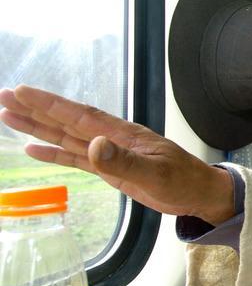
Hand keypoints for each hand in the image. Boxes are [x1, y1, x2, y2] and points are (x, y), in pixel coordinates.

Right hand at [0, 85, 234, 224]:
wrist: (198, 193)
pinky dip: (54, 153)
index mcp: (123, 134)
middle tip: (3, 97)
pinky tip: (33, 149)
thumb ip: (124, 162)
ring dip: (38, 128)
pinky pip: (76, 158)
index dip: (51, 104)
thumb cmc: (184, 181)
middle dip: (35, 109)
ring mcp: (110, 153)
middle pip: (67, 121)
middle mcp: (112, 139)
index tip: (23, 91)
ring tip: (8, 117)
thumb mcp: (156, 174)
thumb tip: (94, 145)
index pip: (80, 115)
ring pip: (67, 137)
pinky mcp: (110, 169)